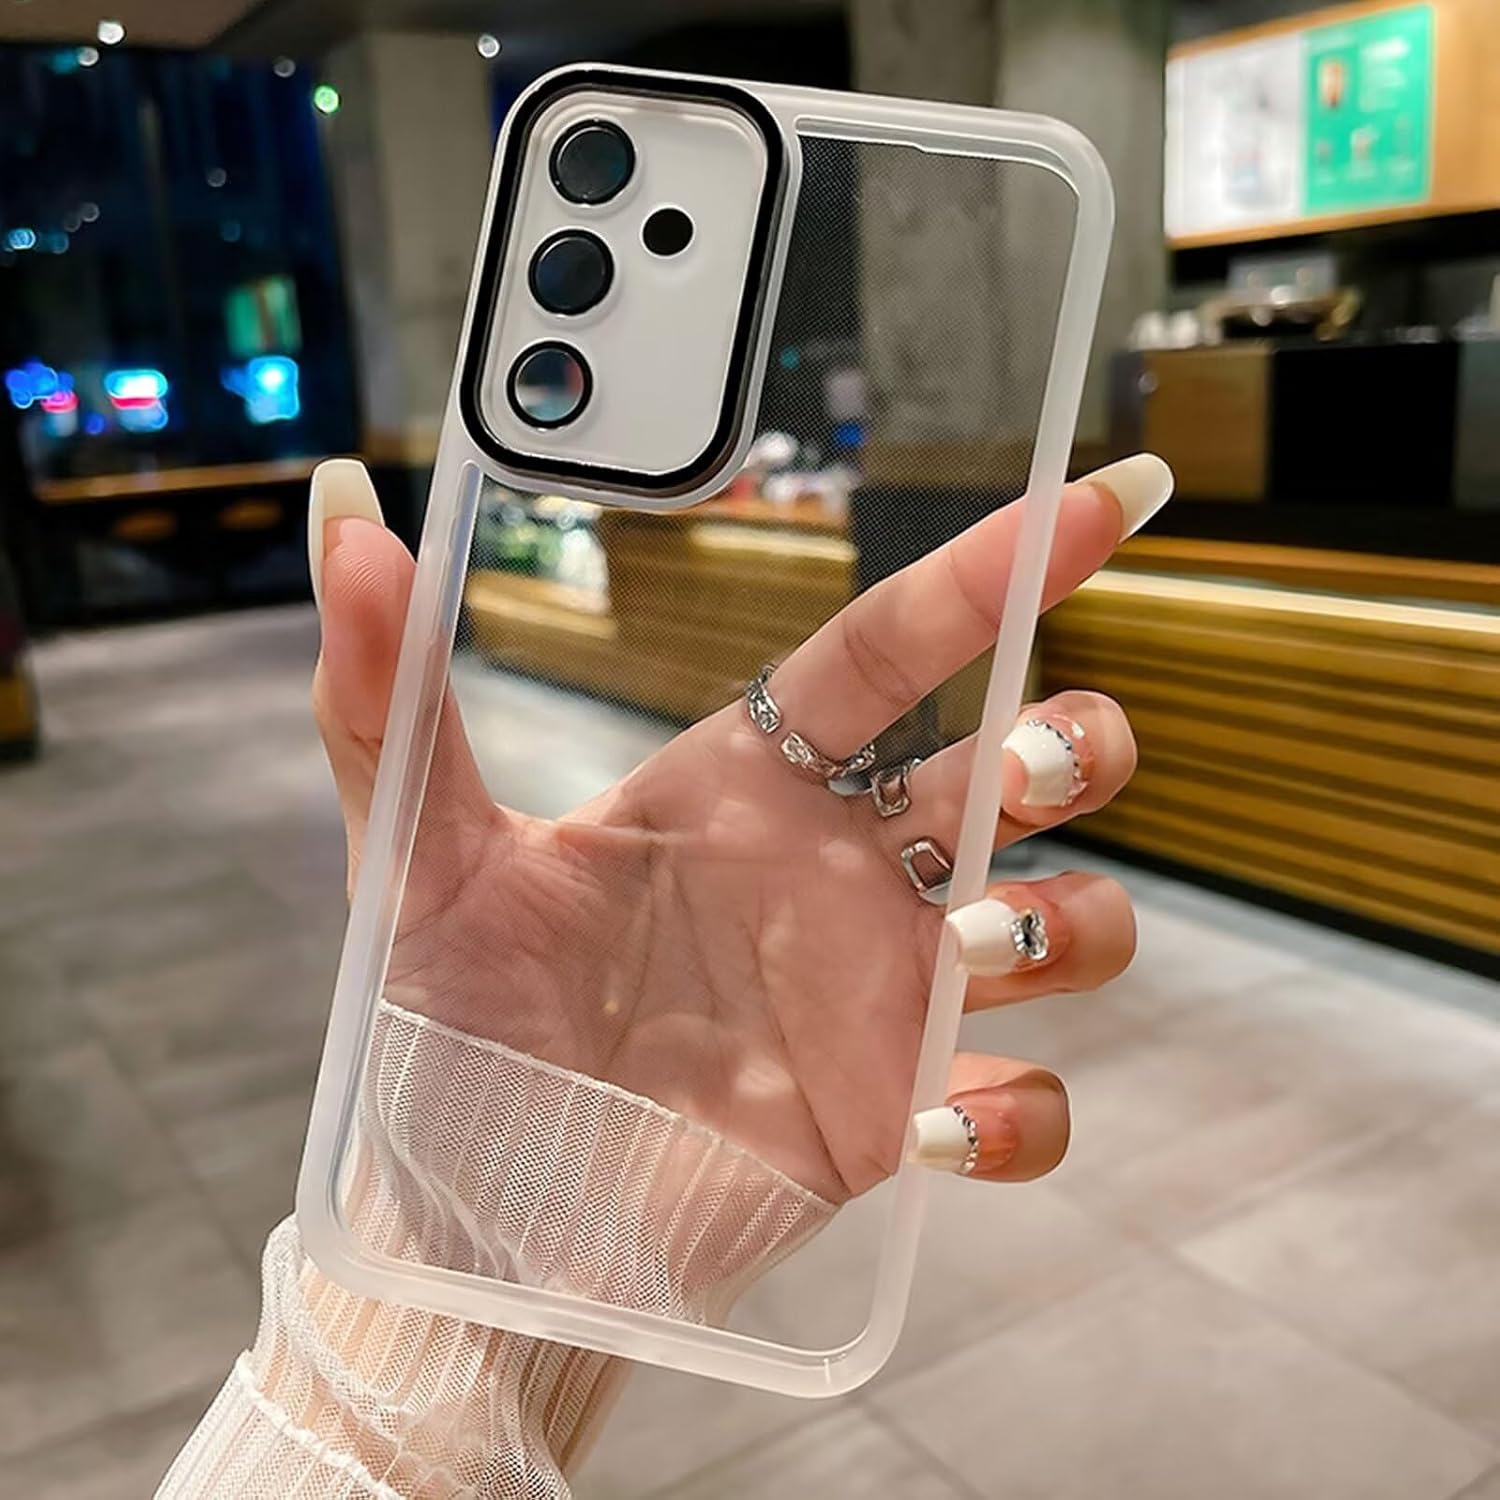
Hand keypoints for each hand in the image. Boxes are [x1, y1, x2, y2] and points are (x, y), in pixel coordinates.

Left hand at [310, 456, 1166, 1202]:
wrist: (464, 1221)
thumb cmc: (445, 1032)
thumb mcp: (414, 860)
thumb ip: (391, 697)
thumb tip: (347, 525)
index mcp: (746, 786)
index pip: (889, 653)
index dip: (993, 572)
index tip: (1093, 498)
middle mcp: (837, 876)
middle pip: (1025, 768)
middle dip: (1072, 743)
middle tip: (1023, 768)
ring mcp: (881, 999)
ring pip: (1070, 923)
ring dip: (1067, 917)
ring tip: (971, 944)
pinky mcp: (895, 1120)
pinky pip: (1024, 1108)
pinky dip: (1016, 1114)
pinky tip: (934, 1124)